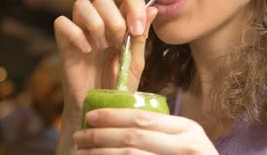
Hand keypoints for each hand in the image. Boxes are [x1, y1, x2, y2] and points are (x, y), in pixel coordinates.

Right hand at [54, 0, 157, 121]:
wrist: (100, 109)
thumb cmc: (118, 85)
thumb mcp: (135, 62)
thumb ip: (140, 36)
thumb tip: (153, 10)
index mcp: (121, 24)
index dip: (134, 7)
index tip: (136, 30)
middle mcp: (100, 23)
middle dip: (113, 20)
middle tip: (116, 42)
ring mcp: (81, 31)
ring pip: (81, 4)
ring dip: (95, 24)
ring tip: (101, 47)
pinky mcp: (64, 43)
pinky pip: (62, 22)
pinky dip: (76, 35)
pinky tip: (85, 51)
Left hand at [73, 108, 218, 154]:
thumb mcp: (187, 140)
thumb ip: (163, 130)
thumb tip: (121, 118)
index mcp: (187, 129)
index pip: (143, 118)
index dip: (113, 116)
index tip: (89, 116)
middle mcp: (185, 147)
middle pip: (133, 138)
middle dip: (100, 136)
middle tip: (78, 136)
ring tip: (82, 152)